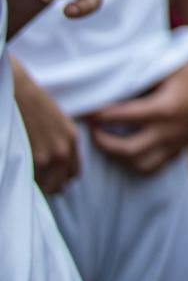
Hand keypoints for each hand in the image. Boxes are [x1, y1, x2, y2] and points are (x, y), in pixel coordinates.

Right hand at [13, 63, 79, 194]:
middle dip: (51, 187)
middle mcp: (64, 150)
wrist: (19, 92)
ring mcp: (48, 155)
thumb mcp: (57, 122)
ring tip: (28, 181)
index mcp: (72, 139)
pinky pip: (32, 181)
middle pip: (62, 183)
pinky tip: (20, 175)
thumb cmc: (34, 104)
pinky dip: (26, 182)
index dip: (62, 179)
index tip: (51, 180)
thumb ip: (59, 141)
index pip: (74, 172)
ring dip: (38, 187)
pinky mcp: (32, 158)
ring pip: (47, 187)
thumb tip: (54, 160)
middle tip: (38, 185)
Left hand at [86, 54, 187, 175]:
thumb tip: (105, 81)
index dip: (98, 114)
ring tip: (106, 140)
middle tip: (92, 129)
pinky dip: (133, 163)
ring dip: (117, 155)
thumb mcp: (166, 68)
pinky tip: (124, 151)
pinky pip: (150, 168)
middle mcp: (169, 130)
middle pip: (126, 148)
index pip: (121, 115)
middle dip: (102, 141)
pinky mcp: (176, 152)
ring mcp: (174, 144)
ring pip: (138, 164)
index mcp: (165, 107)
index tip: (83, 109)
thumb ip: (139, 77)